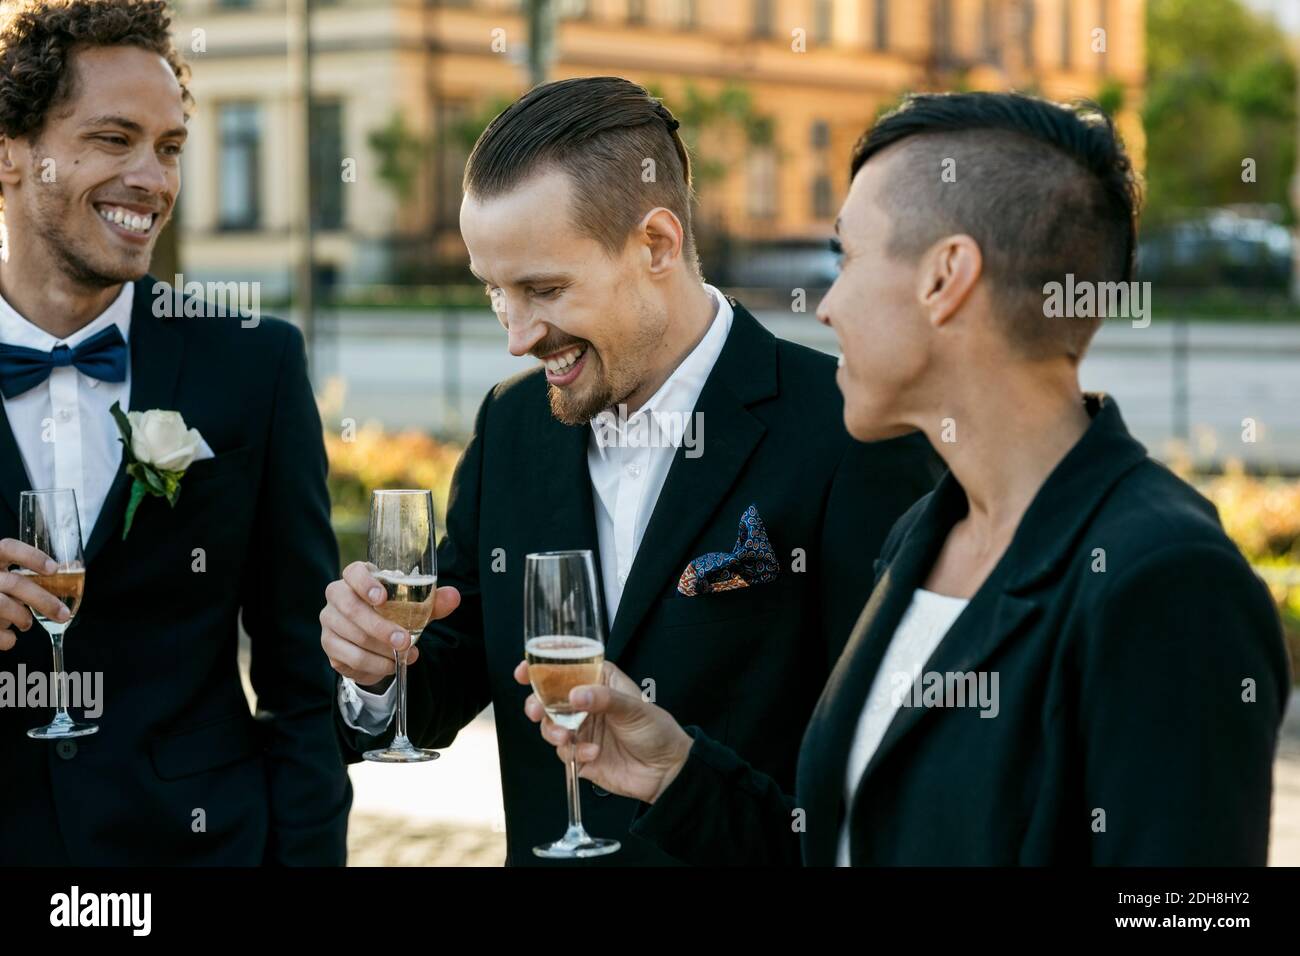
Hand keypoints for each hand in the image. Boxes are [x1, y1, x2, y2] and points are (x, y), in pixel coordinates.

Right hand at [0, 538, 70, 650]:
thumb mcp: (4, 577)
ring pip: (4, 605)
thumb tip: (67, 578)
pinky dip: (8, 639)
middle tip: (63, 614)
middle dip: (44, 600)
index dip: (32, 556)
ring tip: (26, 623)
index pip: (8, 547)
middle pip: (15, 582)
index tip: (54, 569)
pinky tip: (10, 637)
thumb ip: (25, 577)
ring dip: (23, 618)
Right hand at [320, 560, 460, 688]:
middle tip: (404, 640)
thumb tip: (453, 596)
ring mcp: (330, 621)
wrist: (376, 642)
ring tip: (402, 655)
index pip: (353, 572)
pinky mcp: (329, 645)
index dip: (365, 584)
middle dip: (380, 627)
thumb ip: (433, 601)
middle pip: (351, 608)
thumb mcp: (415, 607)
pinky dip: (374, 664)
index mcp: (356, 578)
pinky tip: (390, 665)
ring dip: (381, 650)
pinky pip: (350, 657)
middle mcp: (337, 596)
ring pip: (352, 636)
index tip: (382, 598)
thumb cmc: (394, 614)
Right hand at [516, 659, 693, 804]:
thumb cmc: (657, 731)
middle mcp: (587, 704)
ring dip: (553, 731)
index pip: (566, 668)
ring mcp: (582, 729)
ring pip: (550, 726)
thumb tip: (574, 695)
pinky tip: (594, 753)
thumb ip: (603, 699)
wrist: (666, 771)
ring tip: (567, 737)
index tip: (525, 670)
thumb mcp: (634, 708)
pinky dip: (574, 753)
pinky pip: (564, 752)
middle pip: (549, 698)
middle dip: (537, 703)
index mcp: (599, 682)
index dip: (542, 667)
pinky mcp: (581, 755)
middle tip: (537, 711)